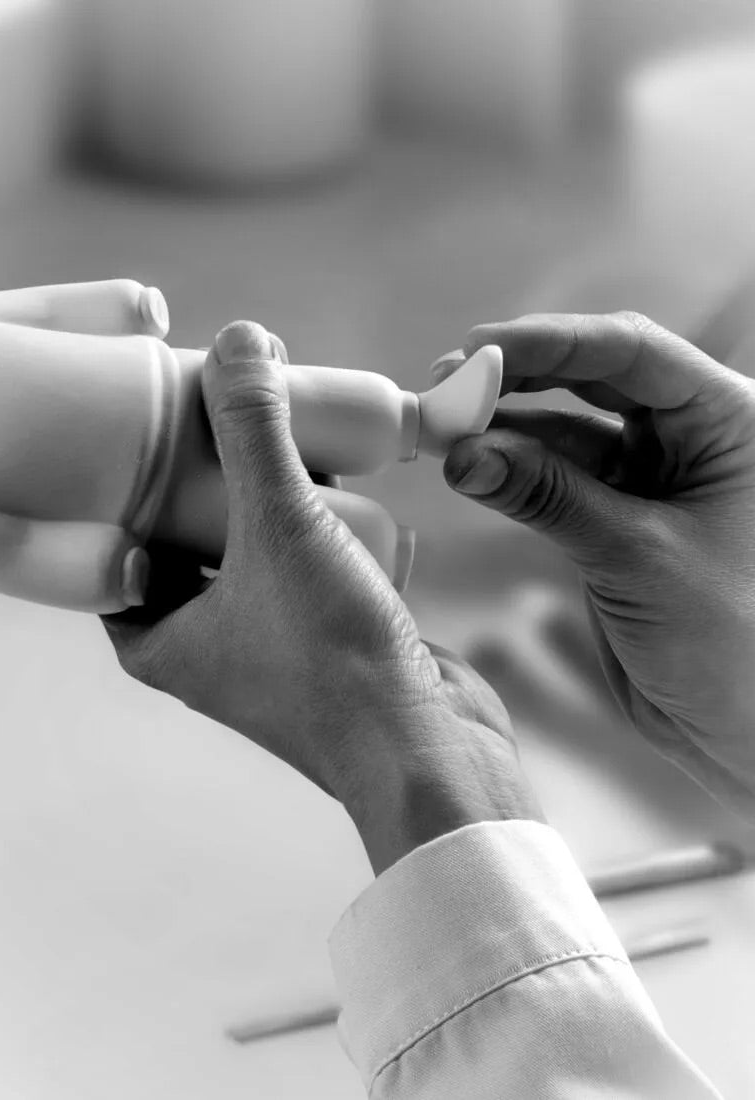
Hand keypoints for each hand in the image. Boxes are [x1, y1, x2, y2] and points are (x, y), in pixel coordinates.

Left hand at [103, 321, 541, 873]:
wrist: (428, 749)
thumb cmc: (334, 656)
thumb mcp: (282, 524)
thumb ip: (256, 430)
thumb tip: (239, 338)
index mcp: (159, 638)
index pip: (120, 539)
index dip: (138, 476)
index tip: (165, 420)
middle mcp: (206, 645)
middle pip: (193, 535)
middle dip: (216, 474)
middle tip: (232, 409)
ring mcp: (269, 645)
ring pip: (258, 548)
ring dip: (279, 495)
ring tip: (294, 433)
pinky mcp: (326, 640)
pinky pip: (311, 566)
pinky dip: (326, 528)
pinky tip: (351, 487)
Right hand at [435, 311, 754, 815]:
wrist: (748, 732)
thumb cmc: (738, 645)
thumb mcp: (638, 557)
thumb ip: (549, 498)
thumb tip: (466, 451)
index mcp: (730, 422)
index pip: (632, 352)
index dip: (551, 343)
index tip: (480, 350)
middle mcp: (693, 440)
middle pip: (596, 380)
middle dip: (520, 378)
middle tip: (447, 384)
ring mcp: (653, 482)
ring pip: (570, 432)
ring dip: (508, 428)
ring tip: (447, 432)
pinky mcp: (619, 524)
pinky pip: (560, 483)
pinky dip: (515, 474)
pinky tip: (473, 468)